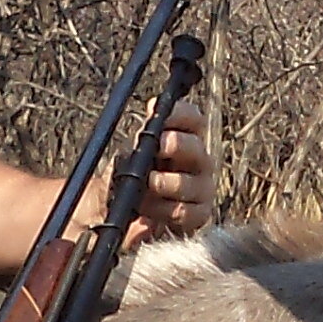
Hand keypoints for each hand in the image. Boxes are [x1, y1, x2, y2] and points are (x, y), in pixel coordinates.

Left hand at [130, 90, 217, 242]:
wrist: (120, 216)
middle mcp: (197, 161)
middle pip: (196, 146)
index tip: (156, 111)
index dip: (179, 113)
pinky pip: (186, 212)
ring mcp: (201, 188)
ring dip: (165, 183)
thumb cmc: (128, 178)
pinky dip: (163, 211)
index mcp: (182, 139)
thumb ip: (142, 131)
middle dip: (177, 144)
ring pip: (190, 183)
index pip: (193, 118)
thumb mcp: (128, 152)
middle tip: (159, 147)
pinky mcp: (199, 215)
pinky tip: (148, 212)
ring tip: (145, 187)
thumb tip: (154, 105)